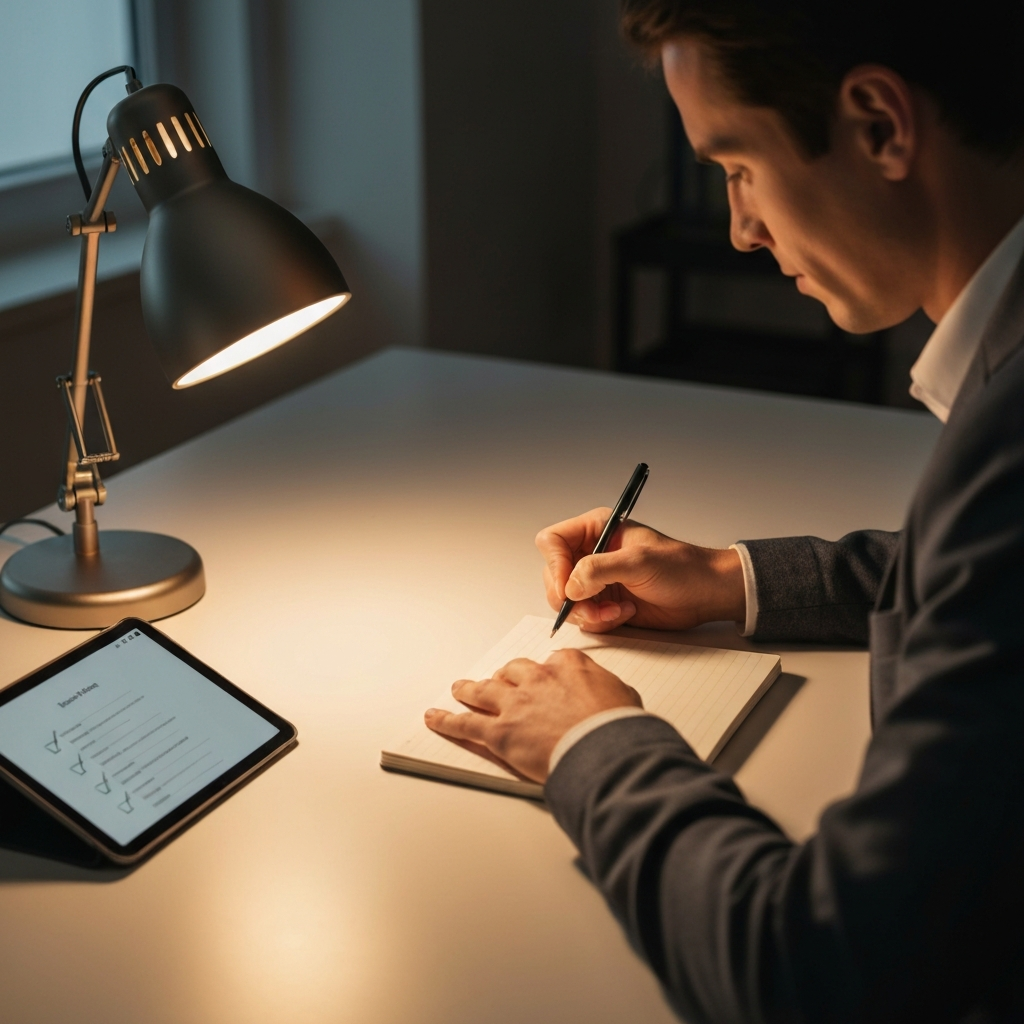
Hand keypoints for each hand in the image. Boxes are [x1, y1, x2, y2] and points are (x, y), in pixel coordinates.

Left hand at [425, 649, 641, 782]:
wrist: (604, 749)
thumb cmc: (617, 727)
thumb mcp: (622, 695)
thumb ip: (606, 689)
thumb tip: (608, 696)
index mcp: (566, 665)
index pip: (548, 663)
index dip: (543, 675)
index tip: (542, 680)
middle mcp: (536, 679)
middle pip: (512, 673)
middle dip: (504, 678)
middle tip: (498, 682)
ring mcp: (514, 705)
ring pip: (483, 691)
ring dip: (469, 690)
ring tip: (460, 689)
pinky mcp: (499, 733)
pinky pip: (465, 724)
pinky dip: (446, 720)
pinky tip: (435, 718)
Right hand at [536, 508, 744, 632]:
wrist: (705, 594)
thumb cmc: (682, 567)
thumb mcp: (640, 562)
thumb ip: (599, 569)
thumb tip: (570, 585)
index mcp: (597, 530)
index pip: (553, 542)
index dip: (554, 565)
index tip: (568, 587)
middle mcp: (592, 554)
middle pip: (554, 576)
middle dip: (571, 598)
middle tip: (590, 606)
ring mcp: (597, 581)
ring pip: (566, 602)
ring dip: (588, 613)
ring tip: (617, 611)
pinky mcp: (604, 603)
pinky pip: (584, 618)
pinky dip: (600, 622)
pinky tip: (624, 614)